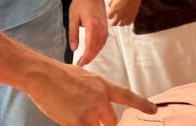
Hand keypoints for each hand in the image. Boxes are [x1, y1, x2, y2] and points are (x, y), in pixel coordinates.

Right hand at [27, 59, 156, 125]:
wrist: (41, 75)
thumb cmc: (56, 75)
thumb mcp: (81, 77)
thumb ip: (92, 91)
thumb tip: (93, 104)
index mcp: (102, 85)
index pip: (126, 96)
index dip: (141, 104)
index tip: (154, 110)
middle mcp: (100, 98)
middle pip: (112, 122)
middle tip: (91, 120)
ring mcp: (91, 111)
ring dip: (89, 125)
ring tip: (75, 114)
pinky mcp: (79, 122)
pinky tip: (69, 119)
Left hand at [68, 0, 106, 66]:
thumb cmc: (80, 2)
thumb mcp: (73, 17)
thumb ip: (73, 34)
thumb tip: (74, 48)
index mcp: (92, 26)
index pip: (89, 47)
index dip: (85, 57)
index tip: (79, 64)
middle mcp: (101, 28)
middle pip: (96, 48)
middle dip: (89, 58)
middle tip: (81, 65)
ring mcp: (105, 26)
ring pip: (101, 45)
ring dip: (94, 54)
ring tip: (86, 59)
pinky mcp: (106, 25)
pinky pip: (104, 40)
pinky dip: (98, 47)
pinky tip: (93, 50)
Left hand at [106, 0, 152, 26]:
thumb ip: (111, 2)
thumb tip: (109, 6)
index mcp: (114, 9)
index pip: (109, 17)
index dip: (110, 16)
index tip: (110, 15)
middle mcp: (119, 14)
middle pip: (114, 23)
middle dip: (113, 23)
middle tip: (112, 23)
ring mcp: (126, 16)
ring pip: (121, 24)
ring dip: (120, 23)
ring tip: (120, 22)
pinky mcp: (133, 16)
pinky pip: (129, 23)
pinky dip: (127, 23)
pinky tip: (126, 21)